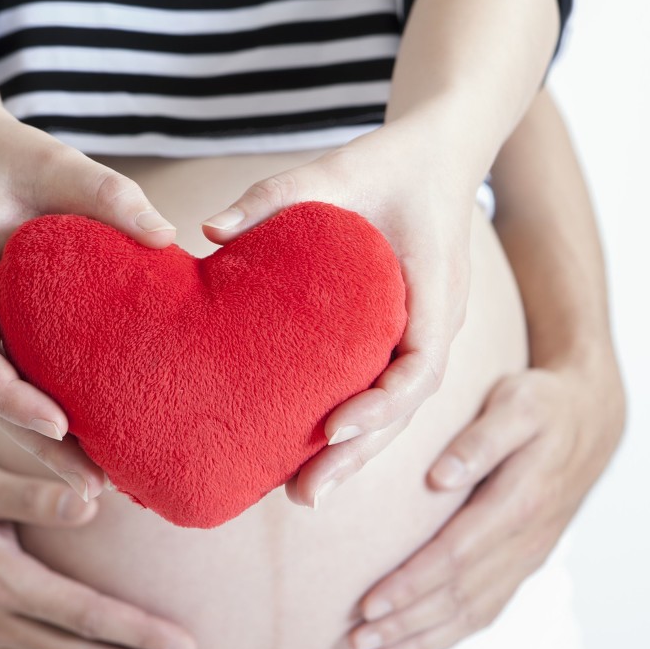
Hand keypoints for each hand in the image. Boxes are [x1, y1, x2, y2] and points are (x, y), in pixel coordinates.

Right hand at [0, 119, 177, 500]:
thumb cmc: (10, 155)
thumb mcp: (55, 159)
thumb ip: (107, 193)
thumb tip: (166, 239)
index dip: (7, 396)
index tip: (58, 424)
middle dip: (32, 443)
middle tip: (94, 484)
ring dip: (38, 443)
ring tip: (98, 483)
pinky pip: (5, 381)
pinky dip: (39, 415)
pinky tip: (87, 442)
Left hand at [200, 121, 478, 507]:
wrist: (440, 153)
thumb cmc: (392, 161)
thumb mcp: (337, 168)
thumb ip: (277, 194)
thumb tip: (209, 231)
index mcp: (437, 291)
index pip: (420, 365)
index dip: (381, 406)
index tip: (333, 429)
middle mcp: (438, 323)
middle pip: (405, 408)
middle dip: (358, 455)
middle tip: (305, 495)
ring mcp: (425, 333)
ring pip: (395, 409)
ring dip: (354, 454)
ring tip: (302, 493)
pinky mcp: (404, 335)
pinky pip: (381, 388)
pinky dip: (353, 425)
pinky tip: (309, 451)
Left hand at [346, 360, 625, 648]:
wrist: (593, 419)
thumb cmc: (542, 405)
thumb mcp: (518, 404)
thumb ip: (480, 439)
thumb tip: (440, 477)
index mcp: (522, 501)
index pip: (457, 554)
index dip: (412, 584)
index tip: (370, 604)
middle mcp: (528, 540)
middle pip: (460, 595)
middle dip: (406, 622)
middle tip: (357, 641)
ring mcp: (528, 558)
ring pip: (473, 614)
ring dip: (422, 639)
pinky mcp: (525, 566)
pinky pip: (487, 613)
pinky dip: (448, 637)